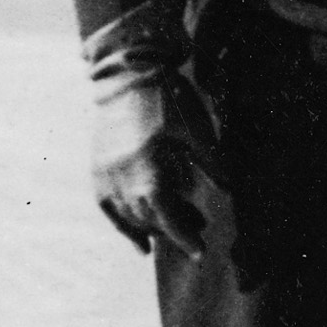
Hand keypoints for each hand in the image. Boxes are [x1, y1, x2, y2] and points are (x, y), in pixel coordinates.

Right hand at [85, 0, 230, 260]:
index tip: (200, 253)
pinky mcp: (97, 169)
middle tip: (202, 229)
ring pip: (130, 216)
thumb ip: (212, 162)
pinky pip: (108, 208)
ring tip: (184, 223)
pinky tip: (142, 244)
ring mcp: (106, 173)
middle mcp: (122, 174)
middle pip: (149, 218)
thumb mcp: (196, 128)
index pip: (164, 213)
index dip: (182, 235)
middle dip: (176, 230)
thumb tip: (228, 189)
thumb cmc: (167, 99)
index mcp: (147, 164)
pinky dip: (124, 227)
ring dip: (156, 227)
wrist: (127, 74)